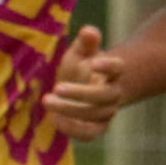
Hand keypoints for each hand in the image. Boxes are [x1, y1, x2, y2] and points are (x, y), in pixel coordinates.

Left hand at [41, 25, 127, 140]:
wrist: (88, 87)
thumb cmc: (83, 66)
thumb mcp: (82, 51)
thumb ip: (86, 42)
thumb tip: (88, 31)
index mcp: (114, 72)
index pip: (118, 68)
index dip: (109, 66)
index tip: (95, 62)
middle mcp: (114, 93)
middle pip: (104, 95)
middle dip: (80, 93)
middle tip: (57, 87)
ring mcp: (107, 112)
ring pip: (95, 115)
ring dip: (70, 110)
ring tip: (47, 101)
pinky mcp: (97, 127)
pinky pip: (90, 134)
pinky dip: (74, 130)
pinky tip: (55, 121)